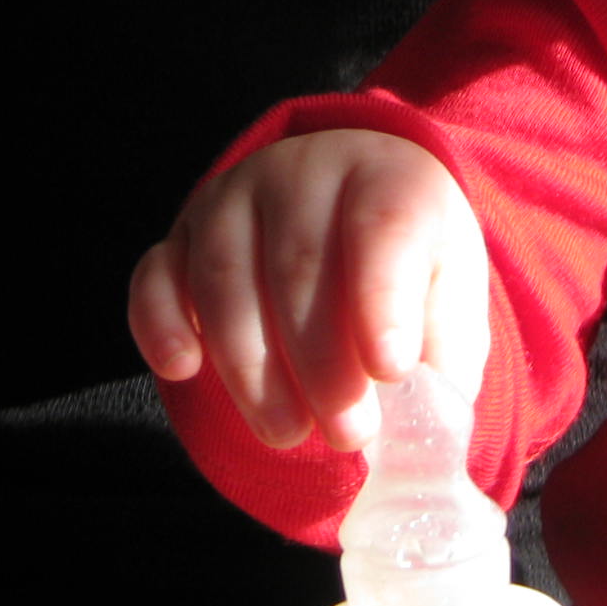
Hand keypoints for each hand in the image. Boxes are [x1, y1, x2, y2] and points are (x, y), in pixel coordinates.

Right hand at [128, 128, 488, 451]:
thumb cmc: (410, 270)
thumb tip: (424, 416)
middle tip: (347, 433)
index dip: (384, 300)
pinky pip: (156, 276)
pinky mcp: (180, 236)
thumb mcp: (451, 298)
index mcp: (388, 175)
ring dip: (252, 367)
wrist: (351, 218)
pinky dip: (161, 324)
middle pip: (300, 262)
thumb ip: (445, 351)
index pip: (384, 226)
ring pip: (226, 276)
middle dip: (321, 361)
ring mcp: (233, 199)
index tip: (390, 371)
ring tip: (287, 433)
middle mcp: (305, 172)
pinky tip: (183, 370)